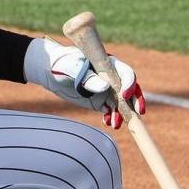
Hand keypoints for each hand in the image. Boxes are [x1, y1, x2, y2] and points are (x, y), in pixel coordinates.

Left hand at [24, 37, 145, 129]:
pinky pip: (112, 110)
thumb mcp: (71, 69)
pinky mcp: (100, 100)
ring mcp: (107, 90)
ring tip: (115, 124)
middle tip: (138, 113)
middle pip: (130, 89)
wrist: (50, 72)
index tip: (125, 95)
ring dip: (122, 113)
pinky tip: (108, 122)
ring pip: (122, 103)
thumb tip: (106, 87)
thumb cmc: (61, 64)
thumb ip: (87, 77)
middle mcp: (111, 77)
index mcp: (107, 64)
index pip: (125, 72)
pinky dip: (113, 117)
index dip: (129, 83)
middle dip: (135, 101)